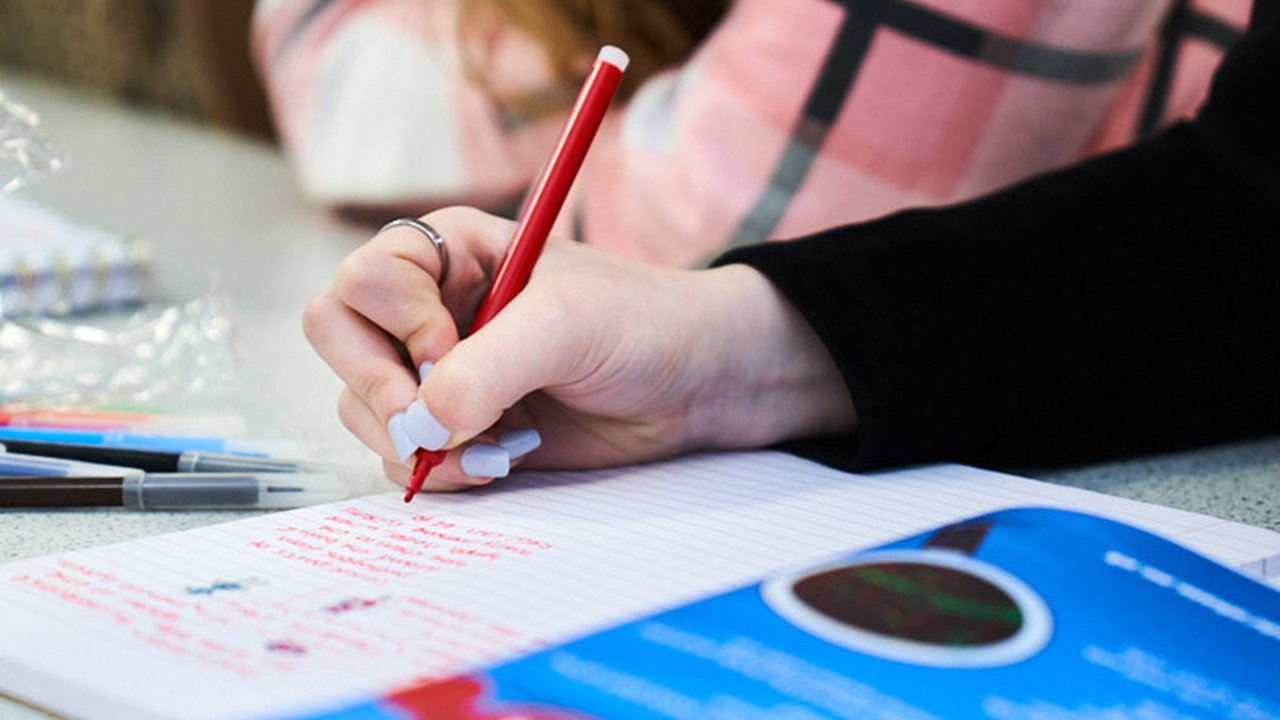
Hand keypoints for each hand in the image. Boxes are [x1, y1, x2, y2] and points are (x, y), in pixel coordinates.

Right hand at [303, 206, 855, 490]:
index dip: (395, 322)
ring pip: (363, 406)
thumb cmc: (642, 325)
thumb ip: (492, 365)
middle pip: (337, 335)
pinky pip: (403, 456)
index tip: (450, 353)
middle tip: (425, 420)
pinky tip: (498, 464)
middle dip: (375, 384)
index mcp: (452, 254)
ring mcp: (440, 373)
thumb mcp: (569, 324)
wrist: (697, 386)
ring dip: (412, 438)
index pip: (366, 278)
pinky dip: (438, 470)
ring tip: (491, 445)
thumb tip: (424, 422)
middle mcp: (432, 309)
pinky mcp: (459, 429)